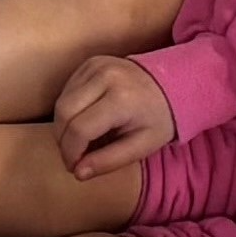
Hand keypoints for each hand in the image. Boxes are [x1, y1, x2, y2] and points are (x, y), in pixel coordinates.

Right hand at [54, 55, 176, 177]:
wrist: (174, 83)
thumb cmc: (158, 118)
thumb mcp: (141, 146)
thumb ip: (109, 161)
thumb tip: (78, 173)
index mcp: (121, 99)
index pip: (79, 129)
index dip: (71, 152)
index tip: (75, 167)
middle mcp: (105, 77)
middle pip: (63, 114)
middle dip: (62, 140)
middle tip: (74, 156)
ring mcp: (96, 66)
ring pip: (61, 102)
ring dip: (63, 126)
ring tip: (79, 140)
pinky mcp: (90, 63)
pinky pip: (67, 91)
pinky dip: (68, 111)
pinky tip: (83, 120)